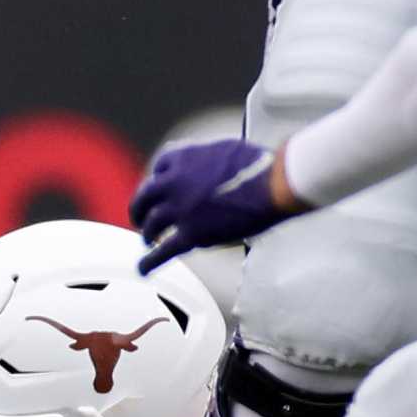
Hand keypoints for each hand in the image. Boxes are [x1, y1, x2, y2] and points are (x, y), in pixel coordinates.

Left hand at [130, 138, 303, 273]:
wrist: (276, 182)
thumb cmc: (262, 165)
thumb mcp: (226, 148)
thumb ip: (207, 157)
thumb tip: (205, 165)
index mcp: (184, 157)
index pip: (159, 166)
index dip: (158, 178)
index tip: (160, 188)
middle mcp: (174, 181)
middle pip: (145, 196)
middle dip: (140, 208)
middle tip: (140, 217)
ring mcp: (180, 208)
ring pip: (151, 223)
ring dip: (147, 233)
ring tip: (149, 240)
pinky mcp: (192, 233)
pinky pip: (164, 250)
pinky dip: (150, 261)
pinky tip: (143, 269)